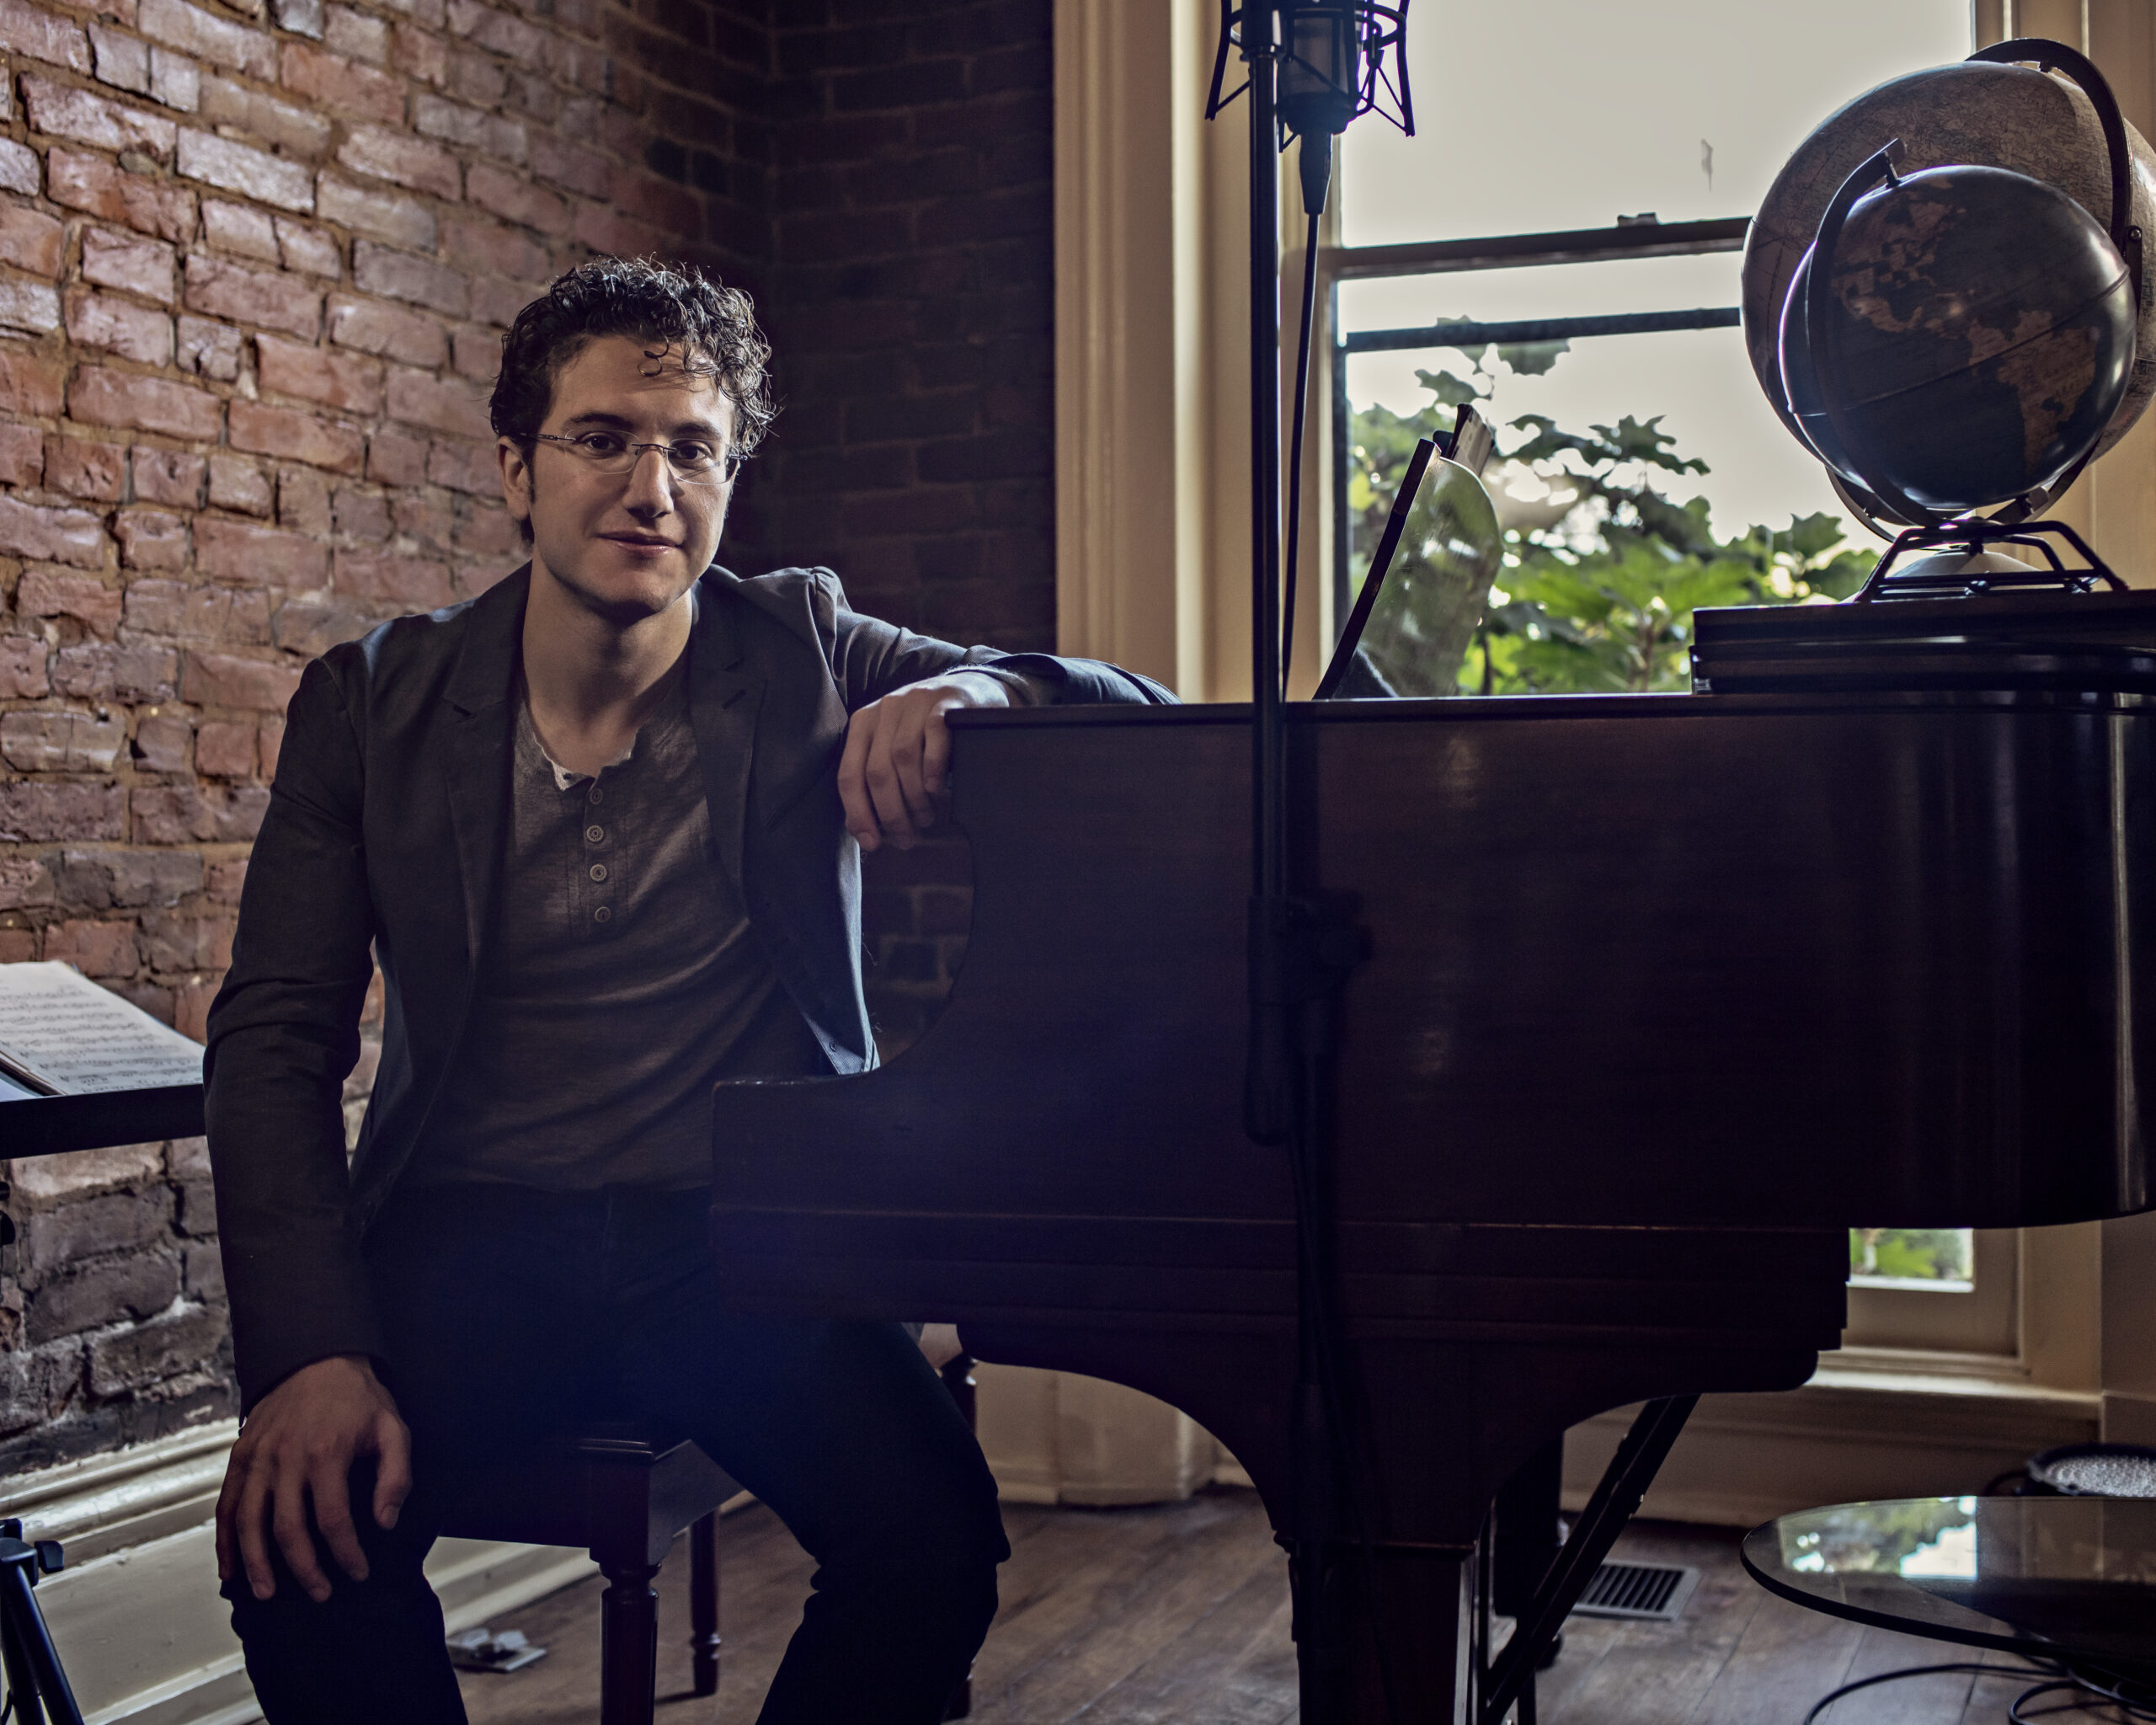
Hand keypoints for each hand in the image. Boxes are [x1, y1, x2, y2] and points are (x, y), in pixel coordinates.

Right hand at [215, 1354, 411, 1603]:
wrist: (315, 1358)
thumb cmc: (357, 1397)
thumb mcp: (392, 1428)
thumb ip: (395, 1476)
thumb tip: (385, 1522)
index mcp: (326, 1453)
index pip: (333, 1519)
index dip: (346, 1553)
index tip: (358, 1573)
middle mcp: (285, 1459)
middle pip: (287, 1529)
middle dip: (303, 1569)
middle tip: (320, 1593)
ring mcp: (258, 1458)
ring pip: (249, 1523)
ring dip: (257, 1564)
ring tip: (268, 1593)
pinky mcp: (240, 1456)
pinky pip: (227, 1505)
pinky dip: (225, 1540)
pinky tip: (230, 1568)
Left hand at [838, 672, 1012, 851]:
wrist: (969, 692)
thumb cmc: (927, 733)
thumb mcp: (894, 751)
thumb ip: (874, 784)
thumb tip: (862, 831)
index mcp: (863, 724)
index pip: (849, 775)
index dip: (858, 814)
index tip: (873, 843)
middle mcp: (884, 710)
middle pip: (877, 771)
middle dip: (891, 813)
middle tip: (907, 838)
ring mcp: (915, 702)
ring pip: (903, 758)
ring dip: (914, 798)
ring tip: (926, 817)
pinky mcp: (946, 702)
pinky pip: (934, 735)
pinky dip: (933, 767)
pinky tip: (937, 789)